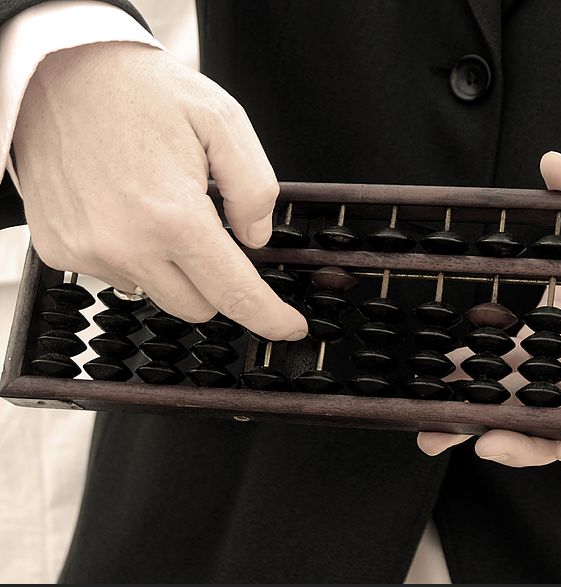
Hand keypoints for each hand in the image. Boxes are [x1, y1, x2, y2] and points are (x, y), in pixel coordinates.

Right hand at [13, 42, 305, 339]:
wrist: (56, 70)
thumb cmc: (138, 90)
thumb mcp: (222, 120)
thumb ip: (254, 187)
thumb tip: (256, 238)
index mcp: (173, 217)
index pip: (234, 292)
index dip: (269, 317)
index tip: (289, 327)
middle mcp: (126, 245)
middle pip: (198, 306)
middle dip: (217, 281)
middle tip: (211, 230)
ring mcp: (87, 252)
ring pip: (156, 294)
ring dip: (173, 268)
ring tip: (160, 208)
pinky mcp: (59, 250)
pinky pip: (116, 275)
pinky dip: (132, 255)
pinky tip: (126, 210)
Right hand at [418, 151, 560, 469]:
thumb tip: (553, 160)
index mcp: (550, 337)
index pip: (495, 366)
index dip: (463, 381)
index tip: (425, 393)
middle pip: (511, 411)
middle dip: (470, 425)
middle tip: (434, 433)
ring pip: (550, 437)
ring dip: (517, 446)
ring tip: (491, 444)